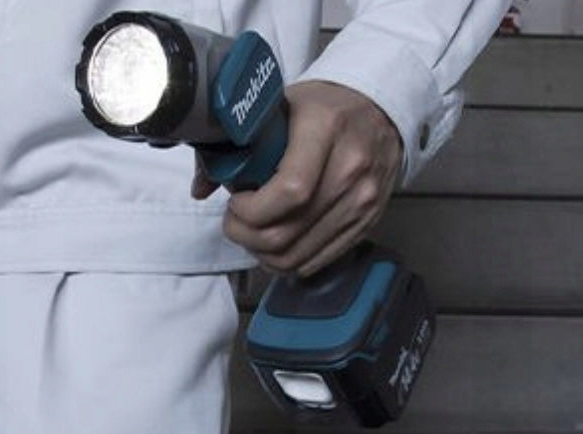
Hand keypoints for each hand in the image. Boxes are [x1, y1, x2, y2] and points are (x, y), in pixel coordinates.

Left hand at [214, 81, 402, 275]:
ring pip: (300, 254)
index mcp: (326, 130)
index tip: (236, 200)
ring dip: (264, 252)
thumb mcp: (279, 107)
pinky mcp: (368, 221)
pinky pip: (320, 260)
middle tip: (236, 220)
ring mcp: (364, 199)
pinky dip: (291, 259)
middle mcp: (352, 168)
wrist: (379, 110)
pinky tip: (279, 240)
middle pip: (288, 231)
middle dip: (247, 235)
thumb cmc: (325, 107)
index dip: (251, 209)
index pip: (289, 192)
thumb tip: (202, 187)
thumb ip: (236, 144)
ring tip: (254, 230)